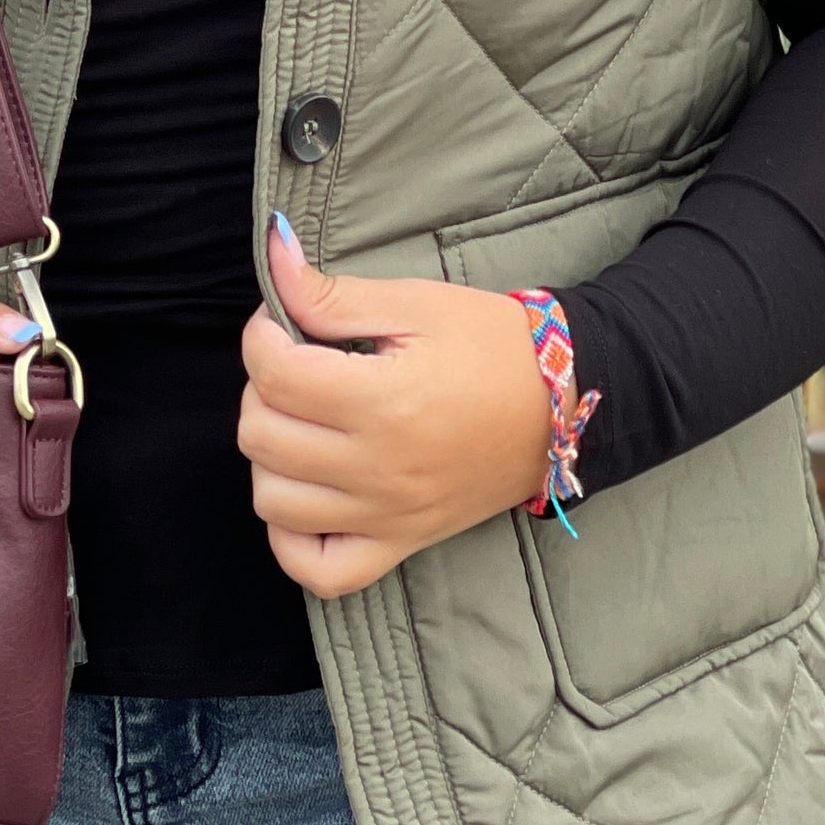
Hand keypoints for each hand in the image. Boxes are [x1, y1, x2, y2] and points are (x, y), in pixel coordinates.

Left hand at [237, 213, 552, 599]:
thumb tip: (273, 253)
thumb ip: (333, 293)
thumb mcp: (414, 304)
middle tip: (297, 365)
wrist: (564, 405)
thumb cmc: (493, 346)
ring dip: (270, 456)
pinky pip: (317, 570)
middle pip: (262, 436)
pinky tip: (306, 492)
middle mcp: (378, 469)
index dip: (261, 335)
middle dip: (262, 389)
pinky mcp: (400, 544)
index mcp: (384, 402)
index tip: (282, 323)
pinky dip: (292, 538)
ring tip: (302, 422)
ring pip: (273, 502)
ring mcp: (386, 516)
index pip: (274, 374)